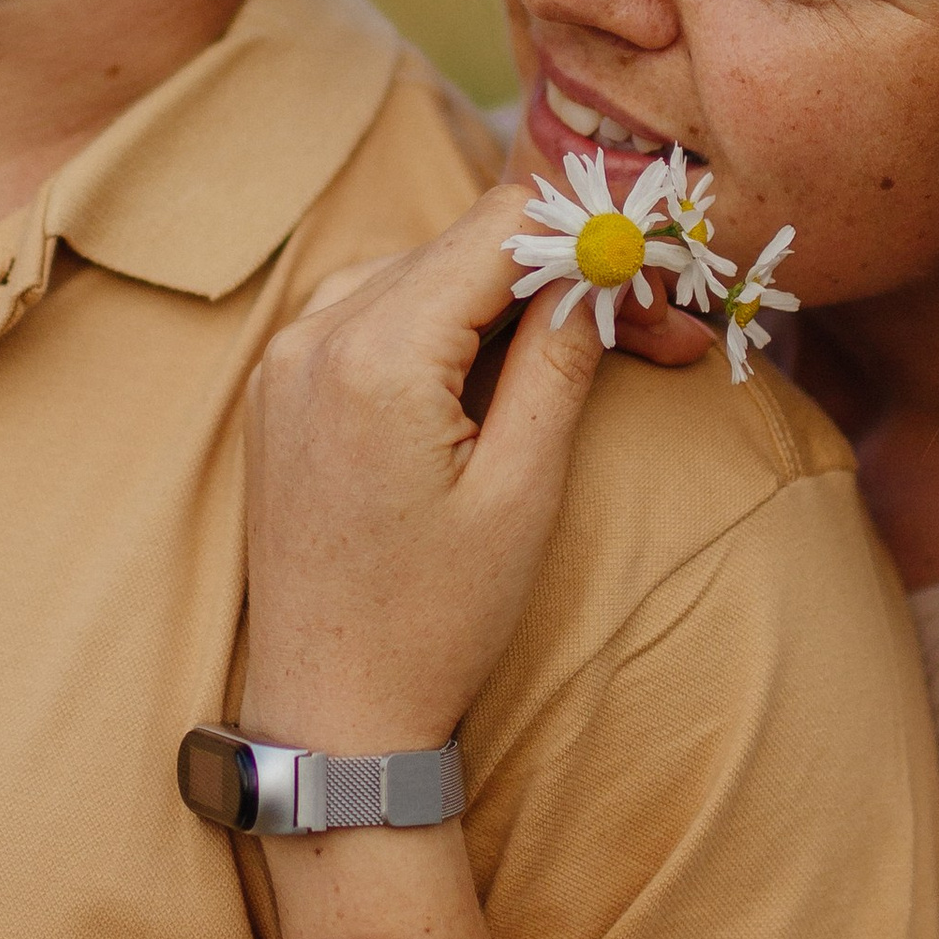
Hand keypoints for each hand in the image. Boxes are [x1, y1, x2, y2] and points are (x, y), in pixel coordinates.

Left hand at [243, 184, 692, 755]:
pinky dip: (444, 322)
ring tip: (587, 355)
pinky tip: (497, 373)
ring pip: (423, 269)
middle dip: (563, 273)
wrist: (330, 711)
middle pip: (462, 243)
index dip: (592, 239)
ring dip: (507, 297)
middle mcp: (313, 333)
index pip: (500, 226)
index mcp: (375, 354)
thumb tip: (599, 262)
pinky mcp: (280, 385)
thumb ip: (561, 357)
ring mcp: (285, 357)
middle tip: (658, 331)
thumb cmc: (433, 620)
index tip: (658, 285)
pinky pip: (374, 309)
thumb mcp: (522, 489)